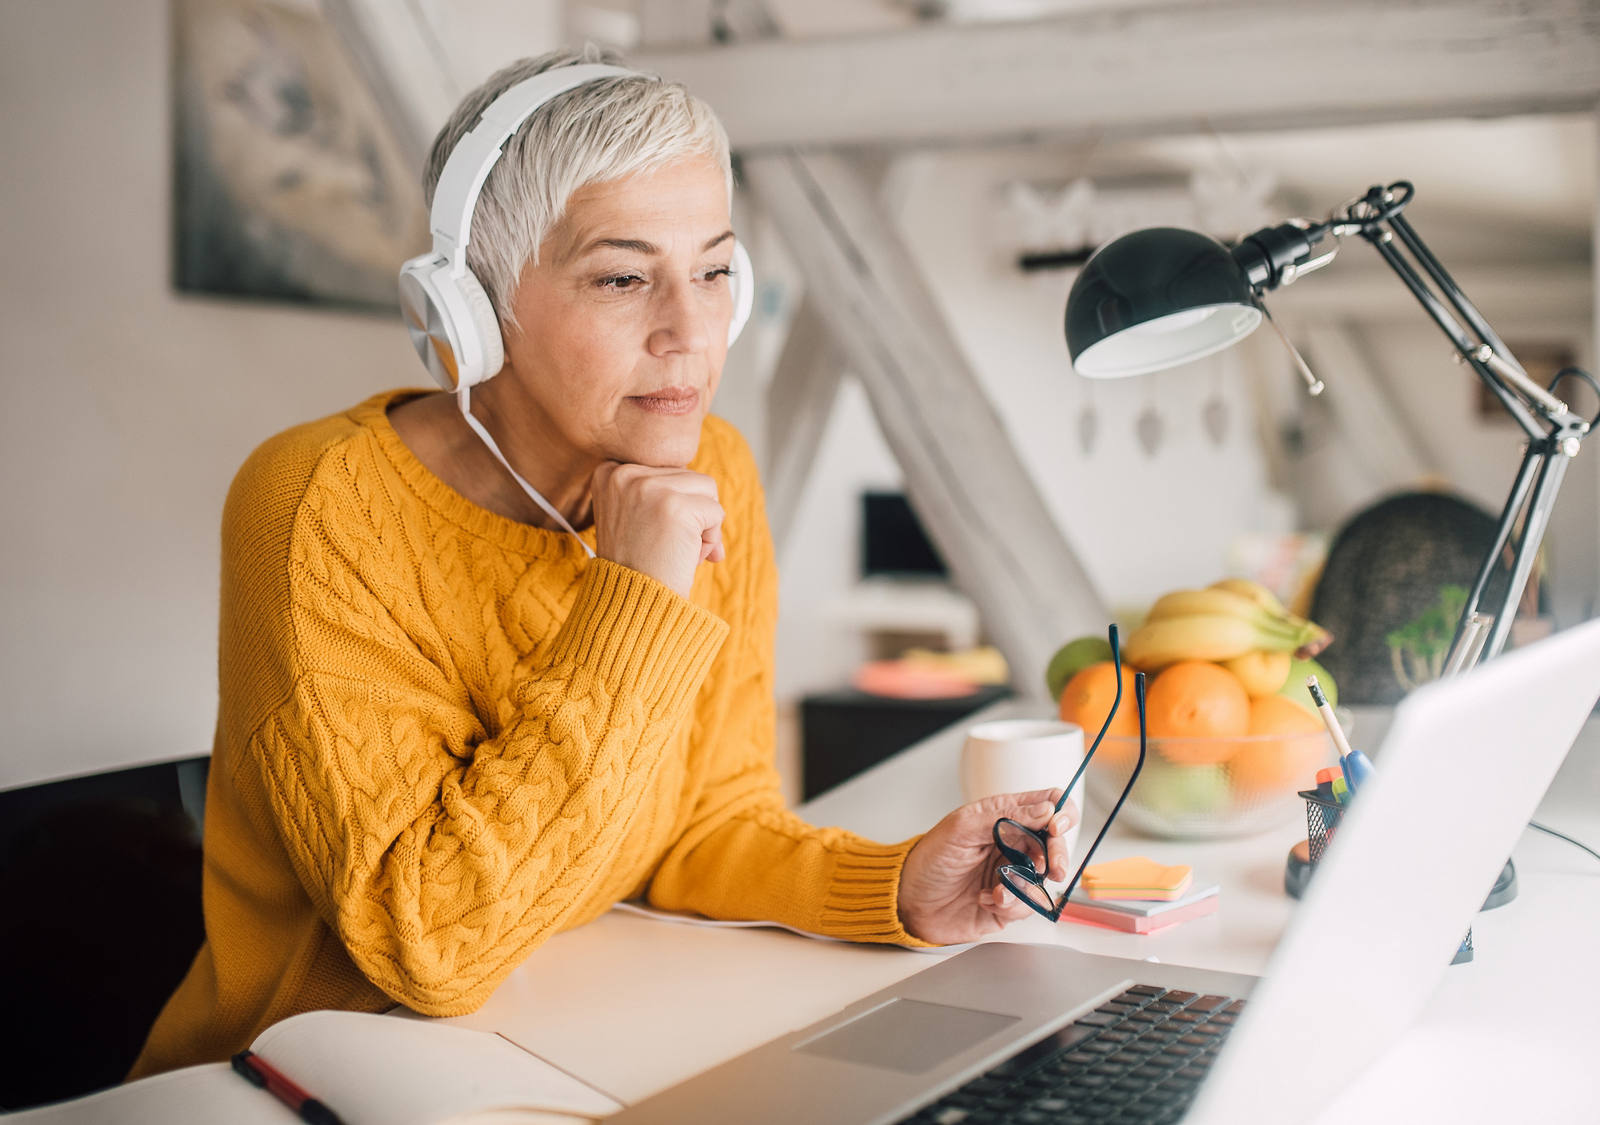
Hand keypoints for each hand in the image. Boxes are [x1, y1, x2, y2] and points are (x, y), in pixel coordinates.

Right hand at [591, 462, 725, 597]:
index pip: (668, 470)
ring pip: (707, 489)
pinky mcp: (675, 505)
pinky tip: (688, 557)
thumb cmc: (637, 566)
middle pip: (689, 477)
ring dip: (705, 524)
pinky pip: (716, 512)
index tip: (659, 533)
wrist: (631, 605)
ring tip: (680, 551)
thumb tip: (708, 486)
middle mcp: (624, 473)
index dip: (676, 504)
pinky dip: (711, 539)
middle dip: (693, 514)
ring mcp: (649, 487)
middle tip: (672, 547)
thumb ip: (659, 491)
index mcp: (610, 472)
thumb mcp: (634, 517)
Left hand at [897, 789, 1078, 945]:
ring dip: (1025, 884)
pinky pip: (1027, 905)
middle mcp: (1012, 845)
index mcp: (1004, 817)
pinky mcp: (1008, 904)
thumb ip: (1005, 817)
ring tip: (999, 888)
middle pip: (1055, 844)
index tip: (1055, 827)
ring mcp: (1012, 874)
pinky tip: (985, 898)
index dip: (1060, 813)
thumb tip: (1045, 809)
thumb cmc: (929, 859)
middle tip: (1051, 868)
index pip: (1047, 805)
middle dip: (1057, 855)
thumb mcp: (962, 829)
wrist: (908, 901)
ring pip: (1044, 878)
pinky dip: (1009, 903)